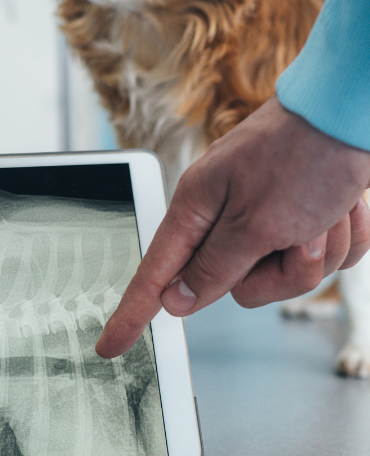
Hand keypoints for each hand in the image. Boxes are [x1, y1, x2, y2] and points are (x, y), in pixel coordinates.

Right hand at [96, 97, 369, 358]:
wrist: (355, 110)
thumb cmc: (305, 155)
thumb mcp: (255, 223)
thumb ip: (213, 269)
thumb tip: (175, 301)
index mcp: (199, 208)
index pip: (156, 275)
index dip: (132, 313)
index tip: (109, 346)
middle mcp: (228, 214)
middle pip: (240, 285)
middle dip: (283, 271)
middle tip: (300, 236)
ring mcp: (269, 215)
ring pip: (288, 274)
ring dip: (321, 249)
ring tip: (328, 211)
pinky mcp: (306, 215)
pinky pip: (323, 257)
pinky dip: (343, 237)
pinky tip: (346, 207)